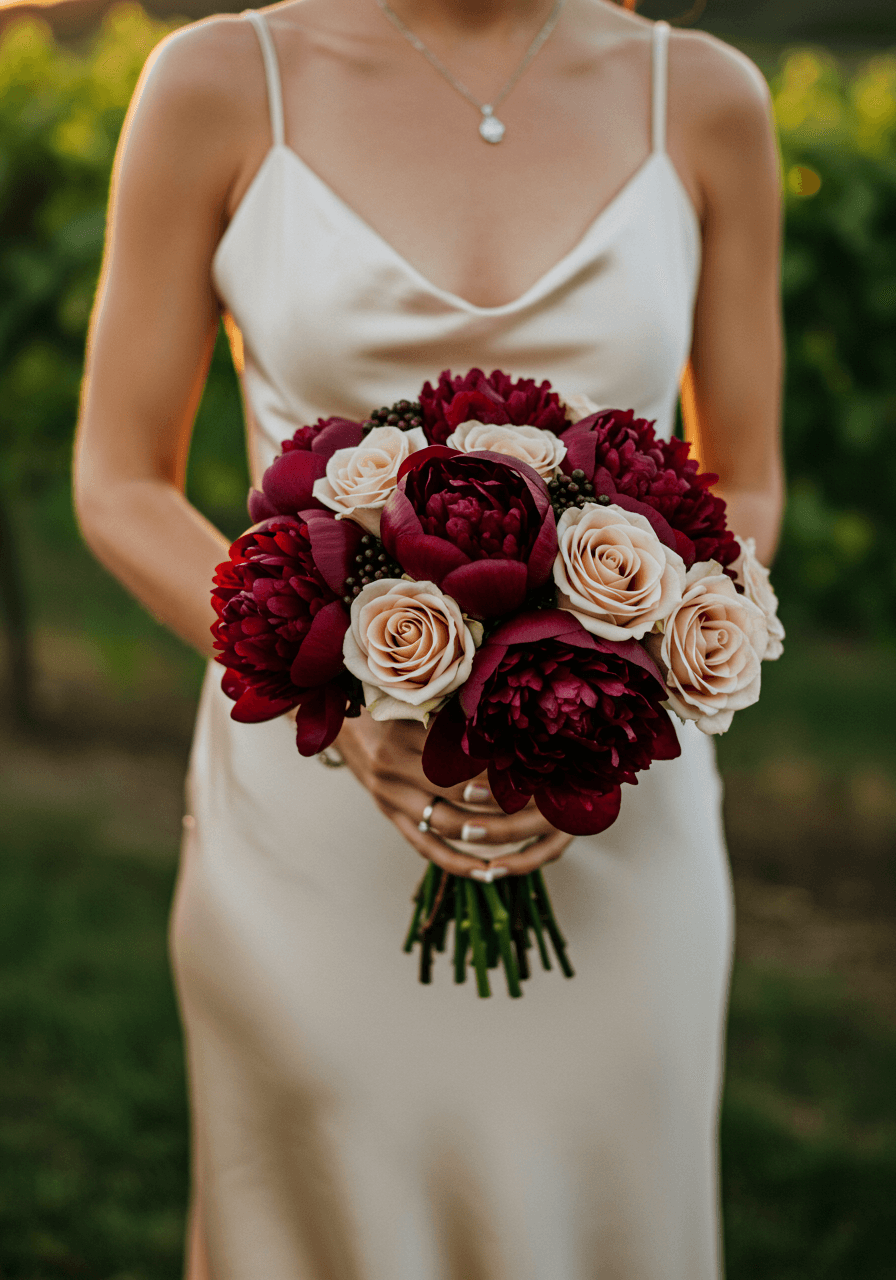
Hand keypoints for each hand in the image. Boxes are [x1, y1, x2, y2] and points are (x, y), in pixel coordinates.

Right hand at [334, 711, 572, 877]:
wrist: (345, 723)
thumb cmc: (389, 705)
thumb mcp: (415, 702)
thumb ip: (451, 712)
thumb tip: (504, 719)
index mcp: (400, 739)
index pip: (456, 759)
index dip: (493, 765)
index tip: (529, 768)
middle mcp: (391, 773)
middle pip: (453, 794)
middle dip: (496, 800)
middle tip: (536, 802)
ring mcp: (389, 800)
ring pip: (444, 826)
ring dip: (484, 832)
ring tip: (521, 835)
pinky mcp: (391, 818)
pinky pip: (426, 848)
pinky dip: (457, 863)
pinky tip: (487, 872)